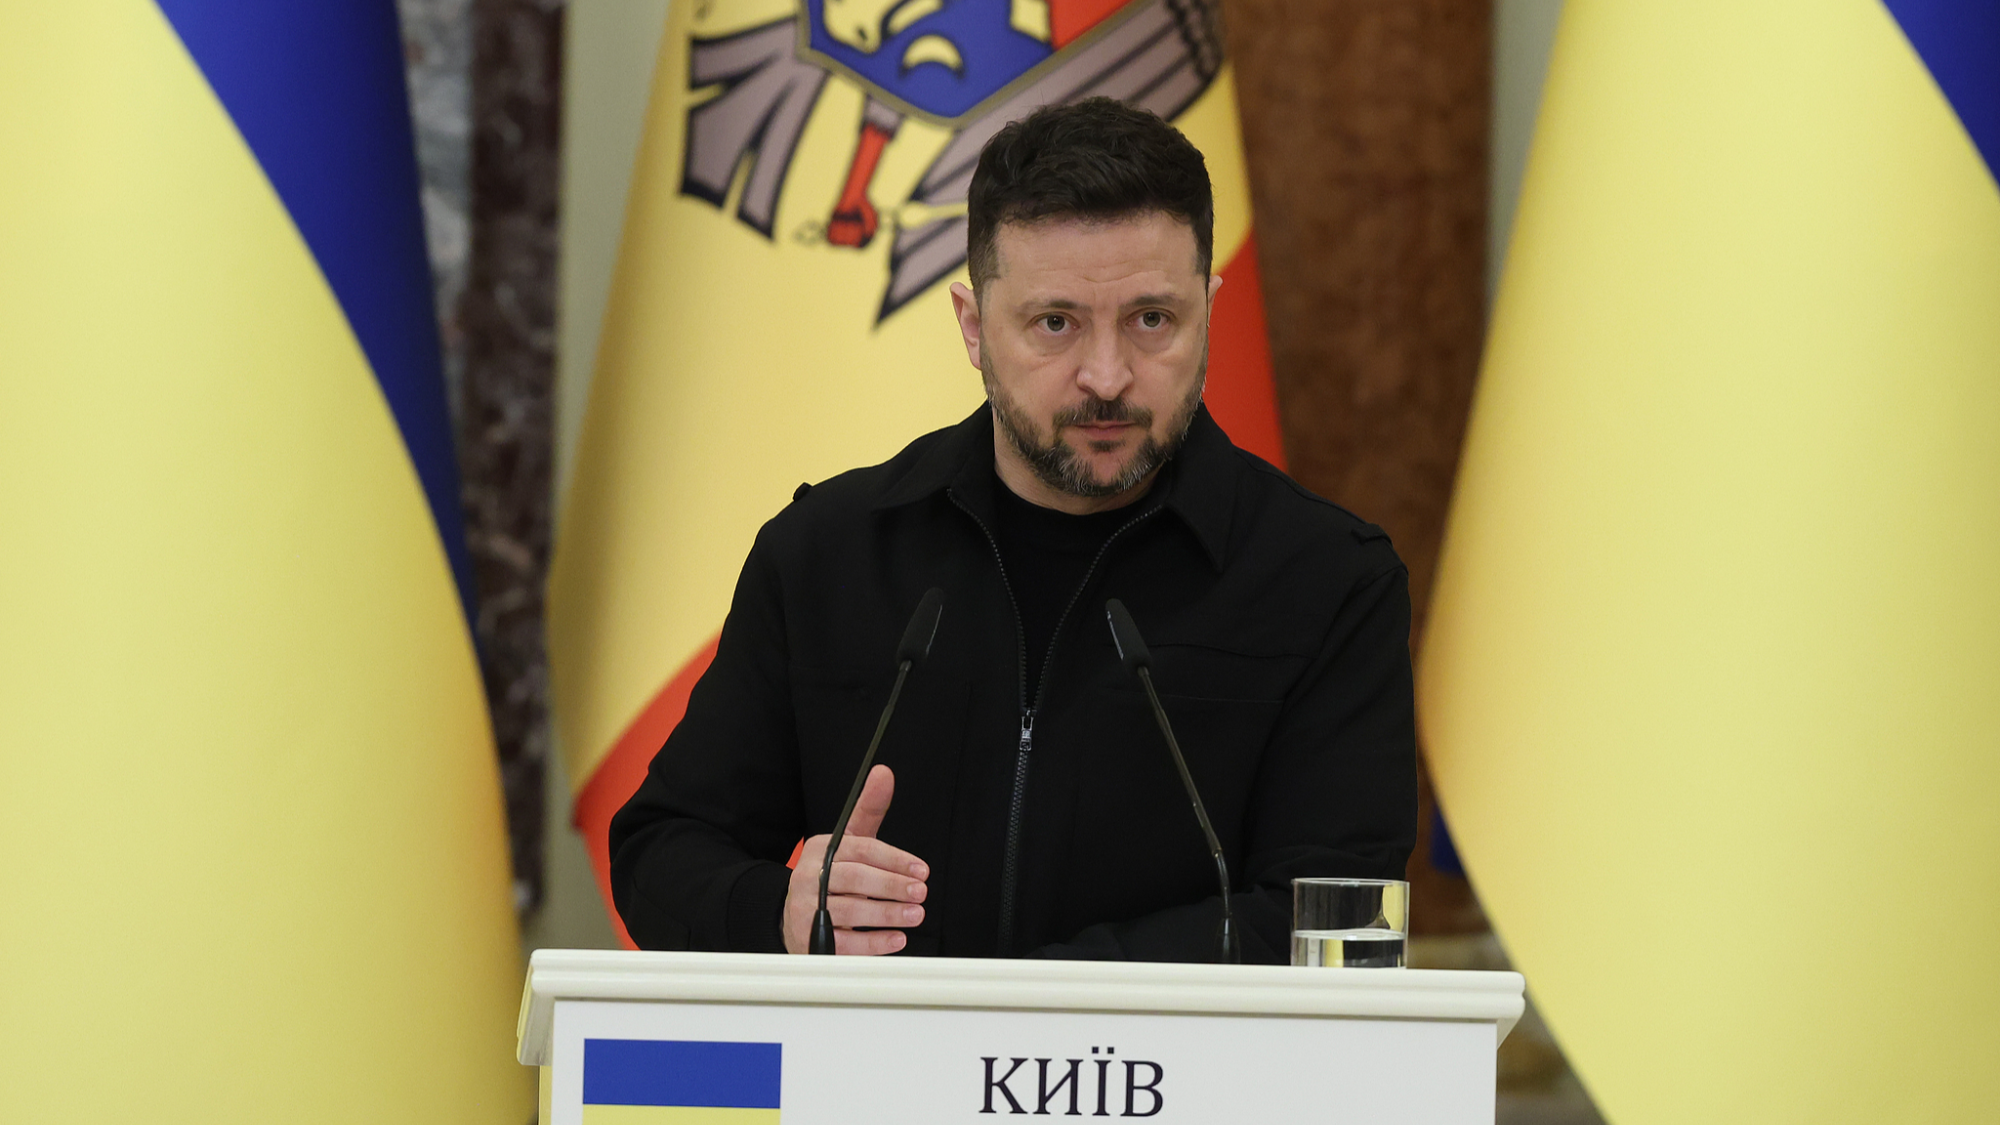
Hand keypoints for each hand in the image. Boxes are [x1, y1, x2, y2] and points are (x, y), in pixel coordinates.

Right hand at [783, 764, 929, 954]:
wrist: (794, 916)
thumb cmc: (831, 875)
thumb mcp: (848, 841)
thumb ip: (868, 810)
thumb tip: (883, 773)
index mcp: (821, 849)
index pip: (862, 850)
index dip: (894, 859)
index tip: (921, 870)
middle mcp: (810, 877)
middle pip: (855, 878)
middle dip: (892, 885)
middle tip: (921, 891)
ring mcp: (807, 909)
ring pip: (850, 911)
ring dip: (886, 914)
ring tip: (915, 914)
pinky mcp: (810, 939)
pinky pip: (844, 943)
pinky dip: (873, 943)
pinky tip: (896, 939)